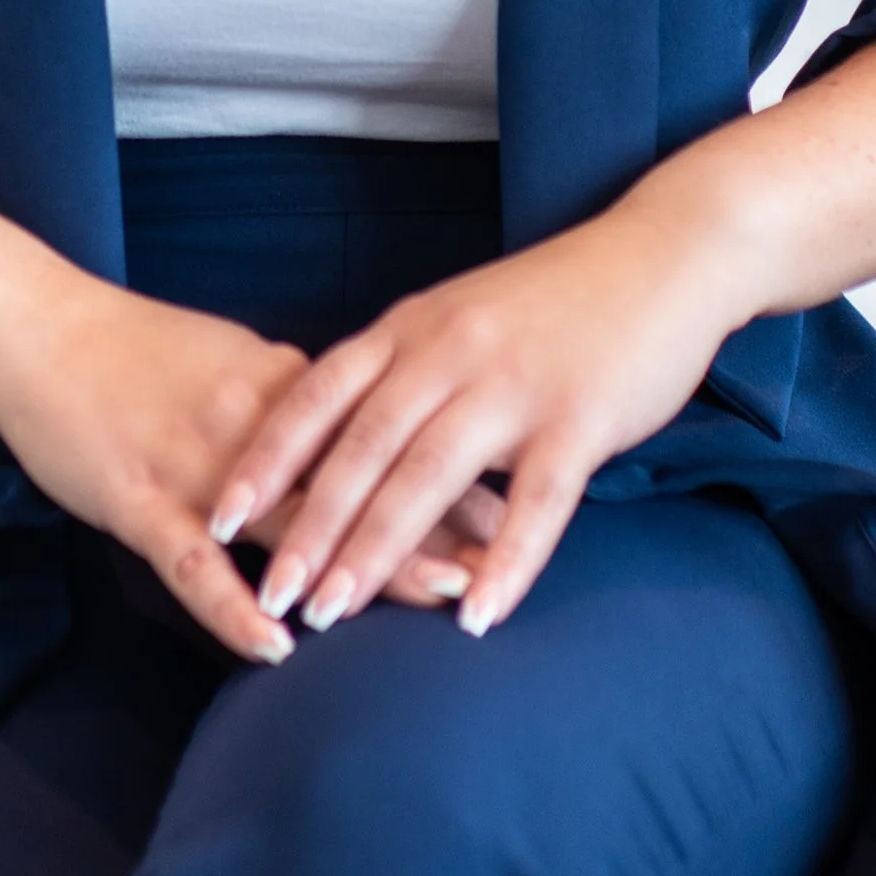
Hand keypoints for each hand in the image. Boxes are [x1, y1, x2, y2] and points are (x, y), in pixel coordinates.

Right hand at [0, 260, 489, 663]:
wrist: (31, 325)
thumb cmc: (127, 350)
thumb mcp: (226, 364)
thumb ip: (293, 404)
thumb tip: (357, 436)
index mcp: (281, 384)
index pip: (386, 434)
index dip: (453, 470)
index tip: (522, 498)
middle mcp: (254, 422)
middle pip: (362, 477)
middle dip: (441, 520)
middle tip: (512, 558)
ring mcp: (198, 464)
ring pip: (297, 521)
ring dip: (370, 561)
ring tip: (439, 603)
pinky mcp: (138, 499)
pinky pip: (194, 564)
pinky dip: (234, 606)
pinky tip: (276, 646)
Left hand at [204, 199, 750, 643]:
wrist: (661, 255)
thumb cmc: (556, 300)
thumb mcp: (459, 317)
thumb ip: (403, 371)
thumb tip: (341, 440)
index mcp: (411, 328)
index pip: (316, 396)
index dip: (264, 460)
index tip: (214, 516)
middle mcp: (449, 353)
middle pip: (361, 448)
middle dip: (307, 528)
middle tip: (268, 596)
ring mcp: (514, 385)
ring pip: (429, 476)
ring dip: (377, 552)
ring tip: (335, 617)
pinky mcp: (581, 417)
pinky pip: (537, 502)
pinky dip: (504, 563)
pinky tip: (477, 620)